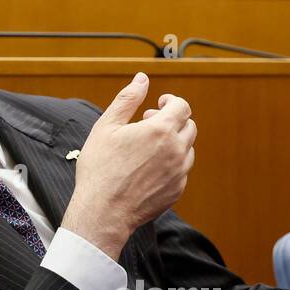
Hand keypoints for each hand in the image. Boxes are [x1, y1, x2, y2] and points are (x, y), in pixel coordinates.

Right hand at [61, 73, 196, 257]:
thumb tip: (142, 78)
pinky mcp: (177, 190)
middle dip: (173, 119)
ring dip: (173, 141)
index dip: (171, 101)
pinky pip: (181, 170)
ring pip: (187, 148)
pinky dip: (171, 163)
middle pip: (189, 125)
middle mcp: (176, 150)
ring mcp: (179, 172)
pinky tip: (148, 167)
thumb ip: (128, 99)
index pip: (182, 106)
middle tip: (149, 124)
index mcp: (160, 130)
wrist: (103, 211)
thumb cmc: (100, 168)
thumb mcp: (107, 126)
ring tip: (148, 147)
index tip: (158, 104)